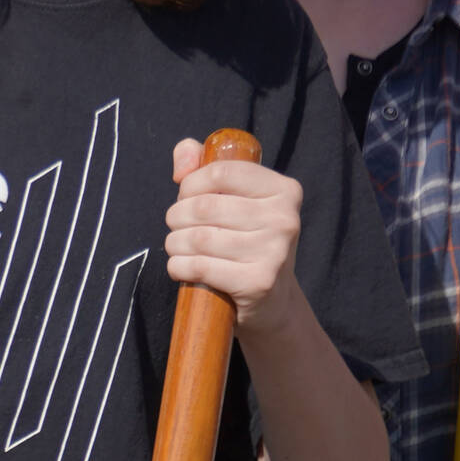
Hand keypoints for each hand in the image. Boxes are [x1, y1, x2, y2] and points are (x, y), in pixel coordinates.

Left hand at [163, 137, 303, 335]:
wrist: (271, 302)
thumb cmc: (244, 240)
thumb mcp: (234, 197)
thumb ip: (203, 164)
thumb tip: (183, 158)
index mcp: (284, 190)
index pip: (221, 172)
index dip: (190, 184)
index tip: (186, 197)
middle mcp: (285, 219)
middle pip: (205, 206)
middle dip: (177, 216)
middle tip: (177, 227)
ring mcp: (274, 252)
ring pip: (198, 238)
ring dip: (174, 243)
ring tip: (176, 247)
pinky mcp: (259, 282)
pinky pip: (200, 266)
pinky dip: (179, 267)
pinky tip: (181, 268)